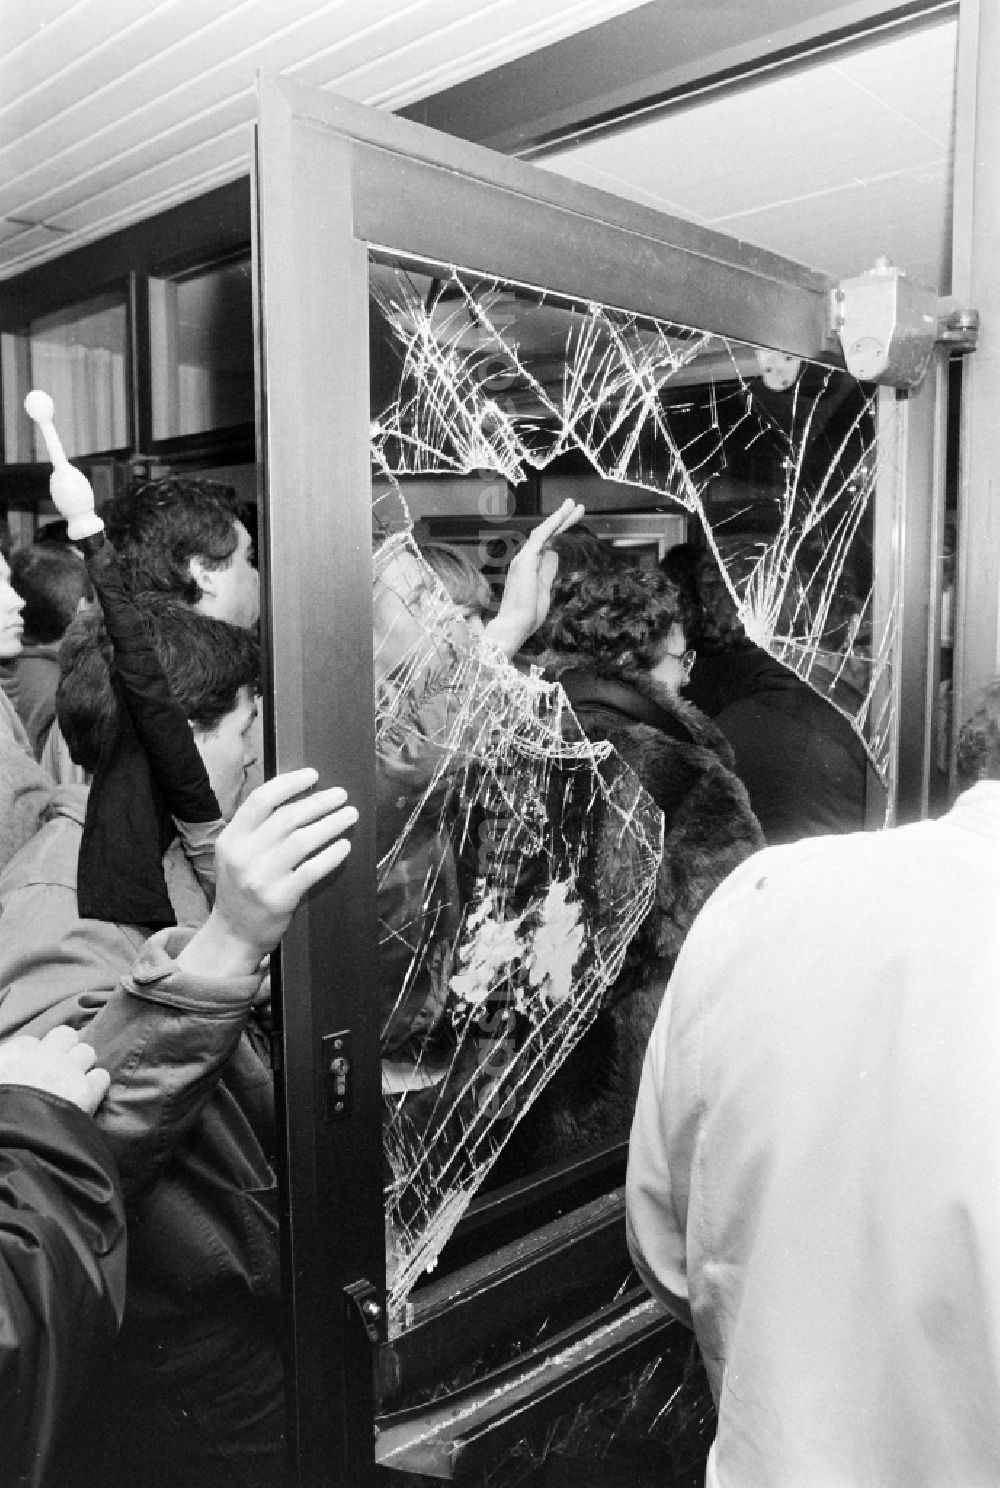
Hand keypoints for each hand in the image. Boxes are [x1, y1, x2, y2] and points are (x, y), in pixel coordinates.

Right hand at [0, 1025, 110, 1115]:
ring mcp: (68, 1070)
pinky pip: (102, 1076)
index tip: (32, 1070)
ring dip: (82, 1064)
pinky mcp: (86, 1090)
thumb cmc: (0, 1111)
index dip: (34, 1055)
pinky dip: (97, 1085)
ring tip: (74, 1082)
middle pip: (65, 1035)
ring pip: (86, 1051)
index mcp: (15, 1053)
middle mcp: (45, 1055)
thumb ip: (6, 1072)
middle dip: (64, 1048)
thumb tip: (13, 1075)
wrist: (12, 1134)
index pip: (30, 1042)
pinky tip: (88, 1096)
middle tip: (59, 1067)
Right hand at [178, 769, 357, 978]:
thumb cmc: (241, 888)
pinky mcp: (279, 898)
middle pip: (287, 817)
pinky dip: (331, 855)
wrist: (233, 934)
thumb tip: (299, 796)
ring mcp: (260, 878)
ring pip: (302, 840)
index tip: (313, 775)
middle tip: (341, 795)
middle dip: (319, 802)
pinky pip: (311, 870)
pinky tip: (344, 846)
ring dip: (331, 824)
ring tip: (349, 815)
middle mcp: (243, 855)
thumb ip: (257, 829)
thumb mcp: (236, 854)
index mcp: (231, 838)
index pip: (261, 799)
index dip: (290, 783)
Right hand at [484, 498, 584, 655]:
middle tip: (576, 506)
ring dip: (560, 517)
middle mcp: (524, 559)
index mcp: (529, 566)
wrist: (515, 626)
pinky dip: (551, 525)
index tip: (571, 519)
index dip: (559, 530)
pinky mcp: (525, 561)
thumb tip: (554, 555)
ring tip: (574, 505)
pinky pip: (540, 537)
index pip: (546, 542)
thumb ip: (547, 571)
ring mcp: (523, 559)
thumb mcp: (544, 589)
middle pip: (546, 534)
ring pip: (544, 532)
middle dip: (562, 519)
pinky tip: (561, 515)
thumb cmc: (527, 614)